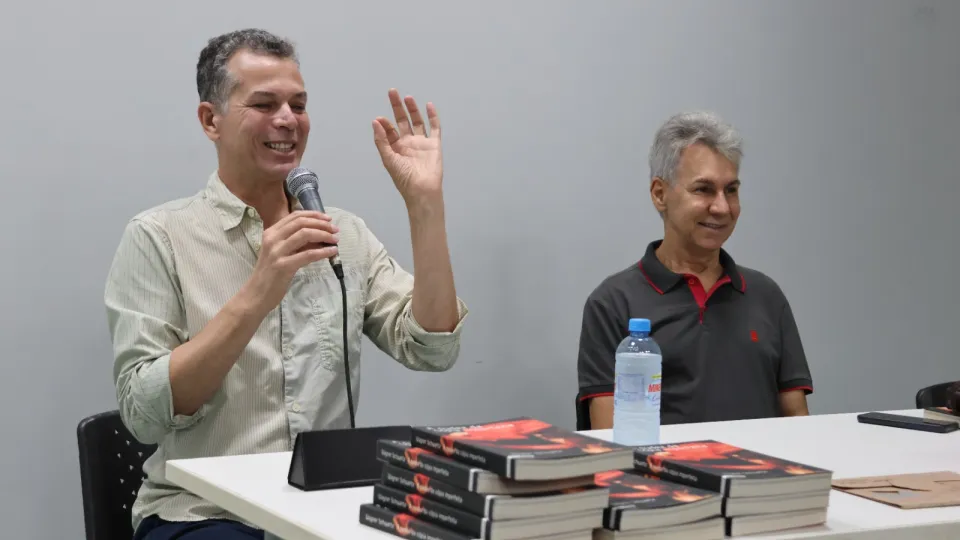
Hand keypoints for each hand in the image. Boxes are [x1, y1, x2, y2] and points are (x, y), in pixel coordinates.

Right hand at [243, 211, 338, 312]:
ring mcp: (277, 252)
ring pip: (305, 234)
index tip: (327, 219)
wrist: (256, 294)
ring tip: (335, 240)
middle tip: (335, 230)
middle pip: (301, 223)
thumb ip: (296, 243)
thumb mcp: (280, 252)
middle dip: (322, 224)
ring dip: (324, 235)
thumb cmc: (270, 274)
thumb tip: (319, 236)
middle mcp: (273, 239)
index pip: (295, 216)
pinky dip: (323, 251)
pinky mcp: (283, 266)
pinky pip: (308, 254)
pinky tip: (332, 252)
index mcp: (271, 232)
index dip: (314, 215)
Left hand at [372, 89, 442, 204]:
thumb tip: (375, 121)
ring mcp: (422, 142)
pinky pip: (434, 128)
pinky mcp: (434, 144)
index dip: (384, 123)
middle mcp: (408, 143)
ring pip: (417, 121)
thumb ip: (382, 140)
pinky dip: (433, 117)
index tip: (380, 118)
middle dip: (397, 107)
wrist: (422, 190)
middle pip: (403, 121)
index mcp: (396, 147)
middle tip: (392, 91)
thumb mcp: (388, 159)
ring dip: (412, 109)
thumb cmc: (404, 178)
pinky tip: (428, 106)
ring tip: (407, 97)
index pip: (389, 130)